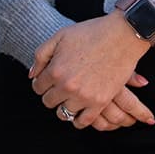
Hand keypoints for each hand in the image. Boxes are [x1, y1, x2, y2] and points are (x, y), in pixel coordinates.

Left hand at [30, 13, 153, 129]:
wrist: (122, 35)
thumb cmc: (91, 32)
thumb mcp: (60, 36)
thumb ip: (41, 55)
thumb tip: (32, 75)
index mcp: (55, 70)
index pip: (38, 87)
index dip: (42, 83)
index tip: (48, 81)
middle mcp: (67, 86)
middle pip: (48, 102)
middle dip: (51, 94)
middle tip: (59, 88)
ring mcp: (83, 96)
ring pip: (63, 113)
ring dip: (64, 106)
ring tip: (70, 98)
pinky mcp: (100, 102)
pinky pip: (83, 121)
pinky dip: (78, 120)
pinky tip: (79, 112)